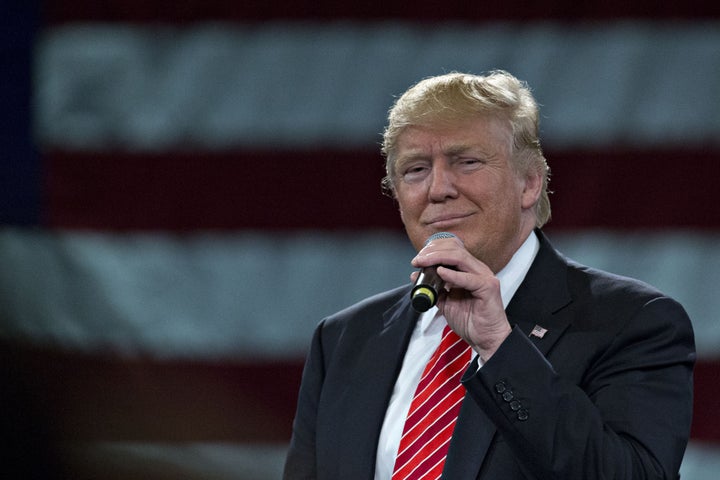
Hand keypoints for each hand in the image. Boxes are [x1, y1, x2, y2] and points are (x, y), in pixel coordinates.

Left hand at [411, 236, 511, 361]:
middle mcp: (478, 270)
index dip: (434, 250)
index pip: (452, 249)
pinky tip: (441, 272)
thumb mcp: (446, 303)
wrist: (485, 340)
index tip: (417, 259)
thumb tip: (416, 276)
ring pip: (460, 258)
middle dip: (433, 252)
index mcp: (470, 270)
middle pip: (455, 250)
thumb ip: (434, 289)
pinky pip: (468, 278)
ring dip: (439, 258)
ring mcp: (485, 277)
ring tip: (424, 263)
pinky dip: (453, 275)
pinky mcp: (489, 288)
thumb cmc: (470, 322)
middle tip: (417, 260)